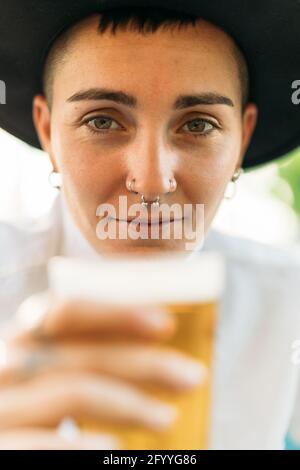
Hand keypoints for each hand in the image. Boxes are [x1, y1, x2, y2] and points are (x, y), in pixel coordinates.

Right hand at [0, 291, 206, 448]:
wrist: (1, 440)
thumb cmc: (33, 405)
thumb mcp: (52, 370)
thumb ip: (87, 356)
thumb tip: (160, 357)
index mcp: (23, 337)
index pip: (67, 311)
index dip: (117, 314)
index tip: (166, 325)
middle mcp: (5, 364)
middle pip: (81, 354)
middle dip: (143, 364)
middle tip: (192, 376)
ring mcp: (0, 406)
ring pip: (72, 393)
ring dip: (128, 405)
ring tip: (167, 418)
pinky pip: (39, 445)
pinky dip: (79, 445)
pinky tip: (115, 450)